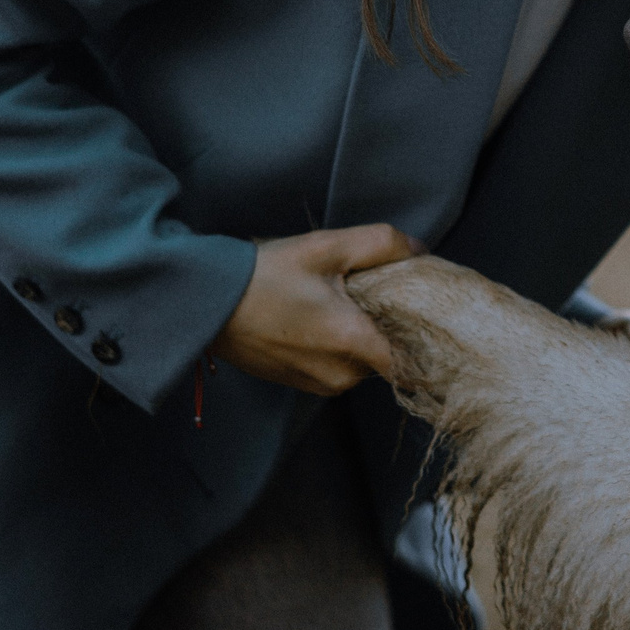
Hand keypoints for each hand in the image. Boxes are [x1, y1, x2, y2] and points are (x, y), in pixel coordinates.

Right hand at [212, 225, 422, 394]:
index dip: (420, 335)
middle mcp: (338, 374)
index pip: (410, 360)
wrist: (209, 304)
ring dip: (357, 337)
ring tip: (333, 303)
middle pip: (385, 355)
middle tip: (364, 292)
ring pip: (360, 362)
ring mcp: (317, 384)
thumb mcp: (325, 247)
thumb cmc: (265, 274)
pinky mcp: (300, 384)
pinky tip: (315, 319)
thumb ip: (380, 244)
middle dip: (382, 326)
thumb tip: (420, 252)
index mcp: (350, 341)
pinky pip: (335, 368)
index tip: (418, 311)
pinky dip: (334, 347)